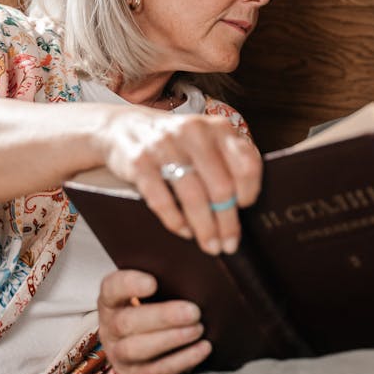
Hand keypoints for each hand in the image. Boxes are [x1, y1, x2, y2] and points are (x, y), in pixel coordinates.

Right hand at [98, 268, 211, 373]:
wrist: (152, 341)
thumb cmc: (156, 307)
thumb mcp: (154, 291)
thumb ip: (164, 278)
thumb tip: (192, 269)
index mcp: (111, 301)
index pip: (112, 288)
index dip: (129, 284)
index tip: (153, 282)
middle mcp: (109, 328)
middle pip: (126, 323)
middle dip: (163, 317)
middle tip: (194, 311)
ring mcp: (118, 355)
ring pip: (136, 349)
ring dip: (171, 339)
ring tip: (198, 329)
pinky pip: (154, 372)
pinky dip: (181, 361)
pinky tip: (202, 348)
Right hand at [99, 109, 261, 254]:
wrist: (124, 127)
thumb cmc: (175, 142)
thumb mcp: (206, 140)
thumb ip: (228, 161)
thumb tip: (243, 205)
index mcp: (218, 127)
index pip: (246, 163)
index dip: (249, 191)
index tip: (245, 208)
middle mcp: (194, 132)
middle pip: (221, 187)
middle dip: (228, 222)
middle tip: (229, 244)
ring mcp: (165, 146)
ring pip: (194, 197)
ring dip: (205, 229)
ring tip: (210, 246)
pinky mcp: (140, 162)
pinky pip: (162, 201)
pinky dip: (176, 222)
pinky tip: (184, 231)